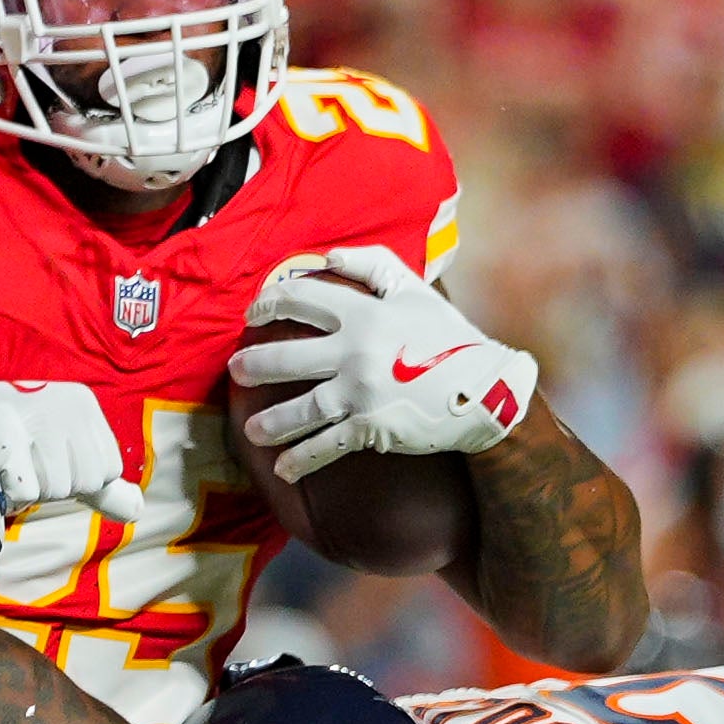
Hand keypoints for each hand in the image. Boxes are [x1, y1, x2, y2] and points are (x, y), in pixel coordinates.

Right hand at [0, 372, 142, 522]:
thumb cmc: (5, 442)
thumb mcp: (61, 456)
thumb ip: (99, 486)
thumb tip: (135, 510)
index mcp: (83, 403)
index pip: (107, 471)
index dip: (75, 480)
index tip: (43, 458)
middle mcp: (63, 402)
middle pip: (84, 482)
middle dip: (51, 486)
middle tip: (22, 461)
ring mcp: (32, 412)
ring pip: (55, 489)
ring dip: (27, 490)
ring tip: (6, 462)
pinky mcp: (1, 426)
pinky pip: (26, 490)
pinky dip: (8, 492)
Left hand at [229, 245, 533, 482]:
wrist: (487, 389)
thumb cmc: (450, 338)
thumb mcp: (415, 291)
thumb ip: (373, 266)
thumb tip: (329, 255)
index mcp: (364, 313)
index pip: (300, 300)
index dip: (268, 303)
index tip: (252, 314)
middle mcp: (356, 351)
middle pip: (286, 356)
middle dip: (253, 365)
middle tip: (236, 371)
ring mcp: (361, 392)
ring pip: (299, 408)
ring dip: (269, 423)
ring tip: (251, 431)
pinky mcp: (371, 427)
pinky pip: (326, 446)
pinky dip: (301, 459)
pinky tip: (284, 468)